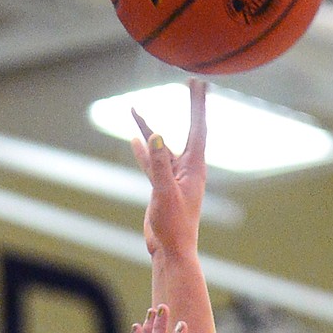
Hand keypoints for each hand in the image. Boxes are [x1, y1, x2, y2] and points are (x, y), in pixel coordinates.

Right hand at [130, 78, 206, 257]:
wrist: (170, 250)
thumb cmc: (174, 226)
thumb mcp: (165, 192)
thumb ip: (159, 165)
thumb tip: (156, 135)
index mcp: (194, 167)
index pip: (198, 128)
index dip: (198, 104)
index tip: (198, 83)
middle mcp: (187, 168)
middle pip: (189, 129)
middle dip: (191, 106)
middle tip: (193, 82)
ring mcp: (173, 176)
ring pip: (161, 146)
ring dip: (149, 128)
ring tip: (134, 110)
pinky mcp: (161, 186)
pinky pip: (150, 162)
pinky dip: (142, 150)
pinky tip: (133, 138)